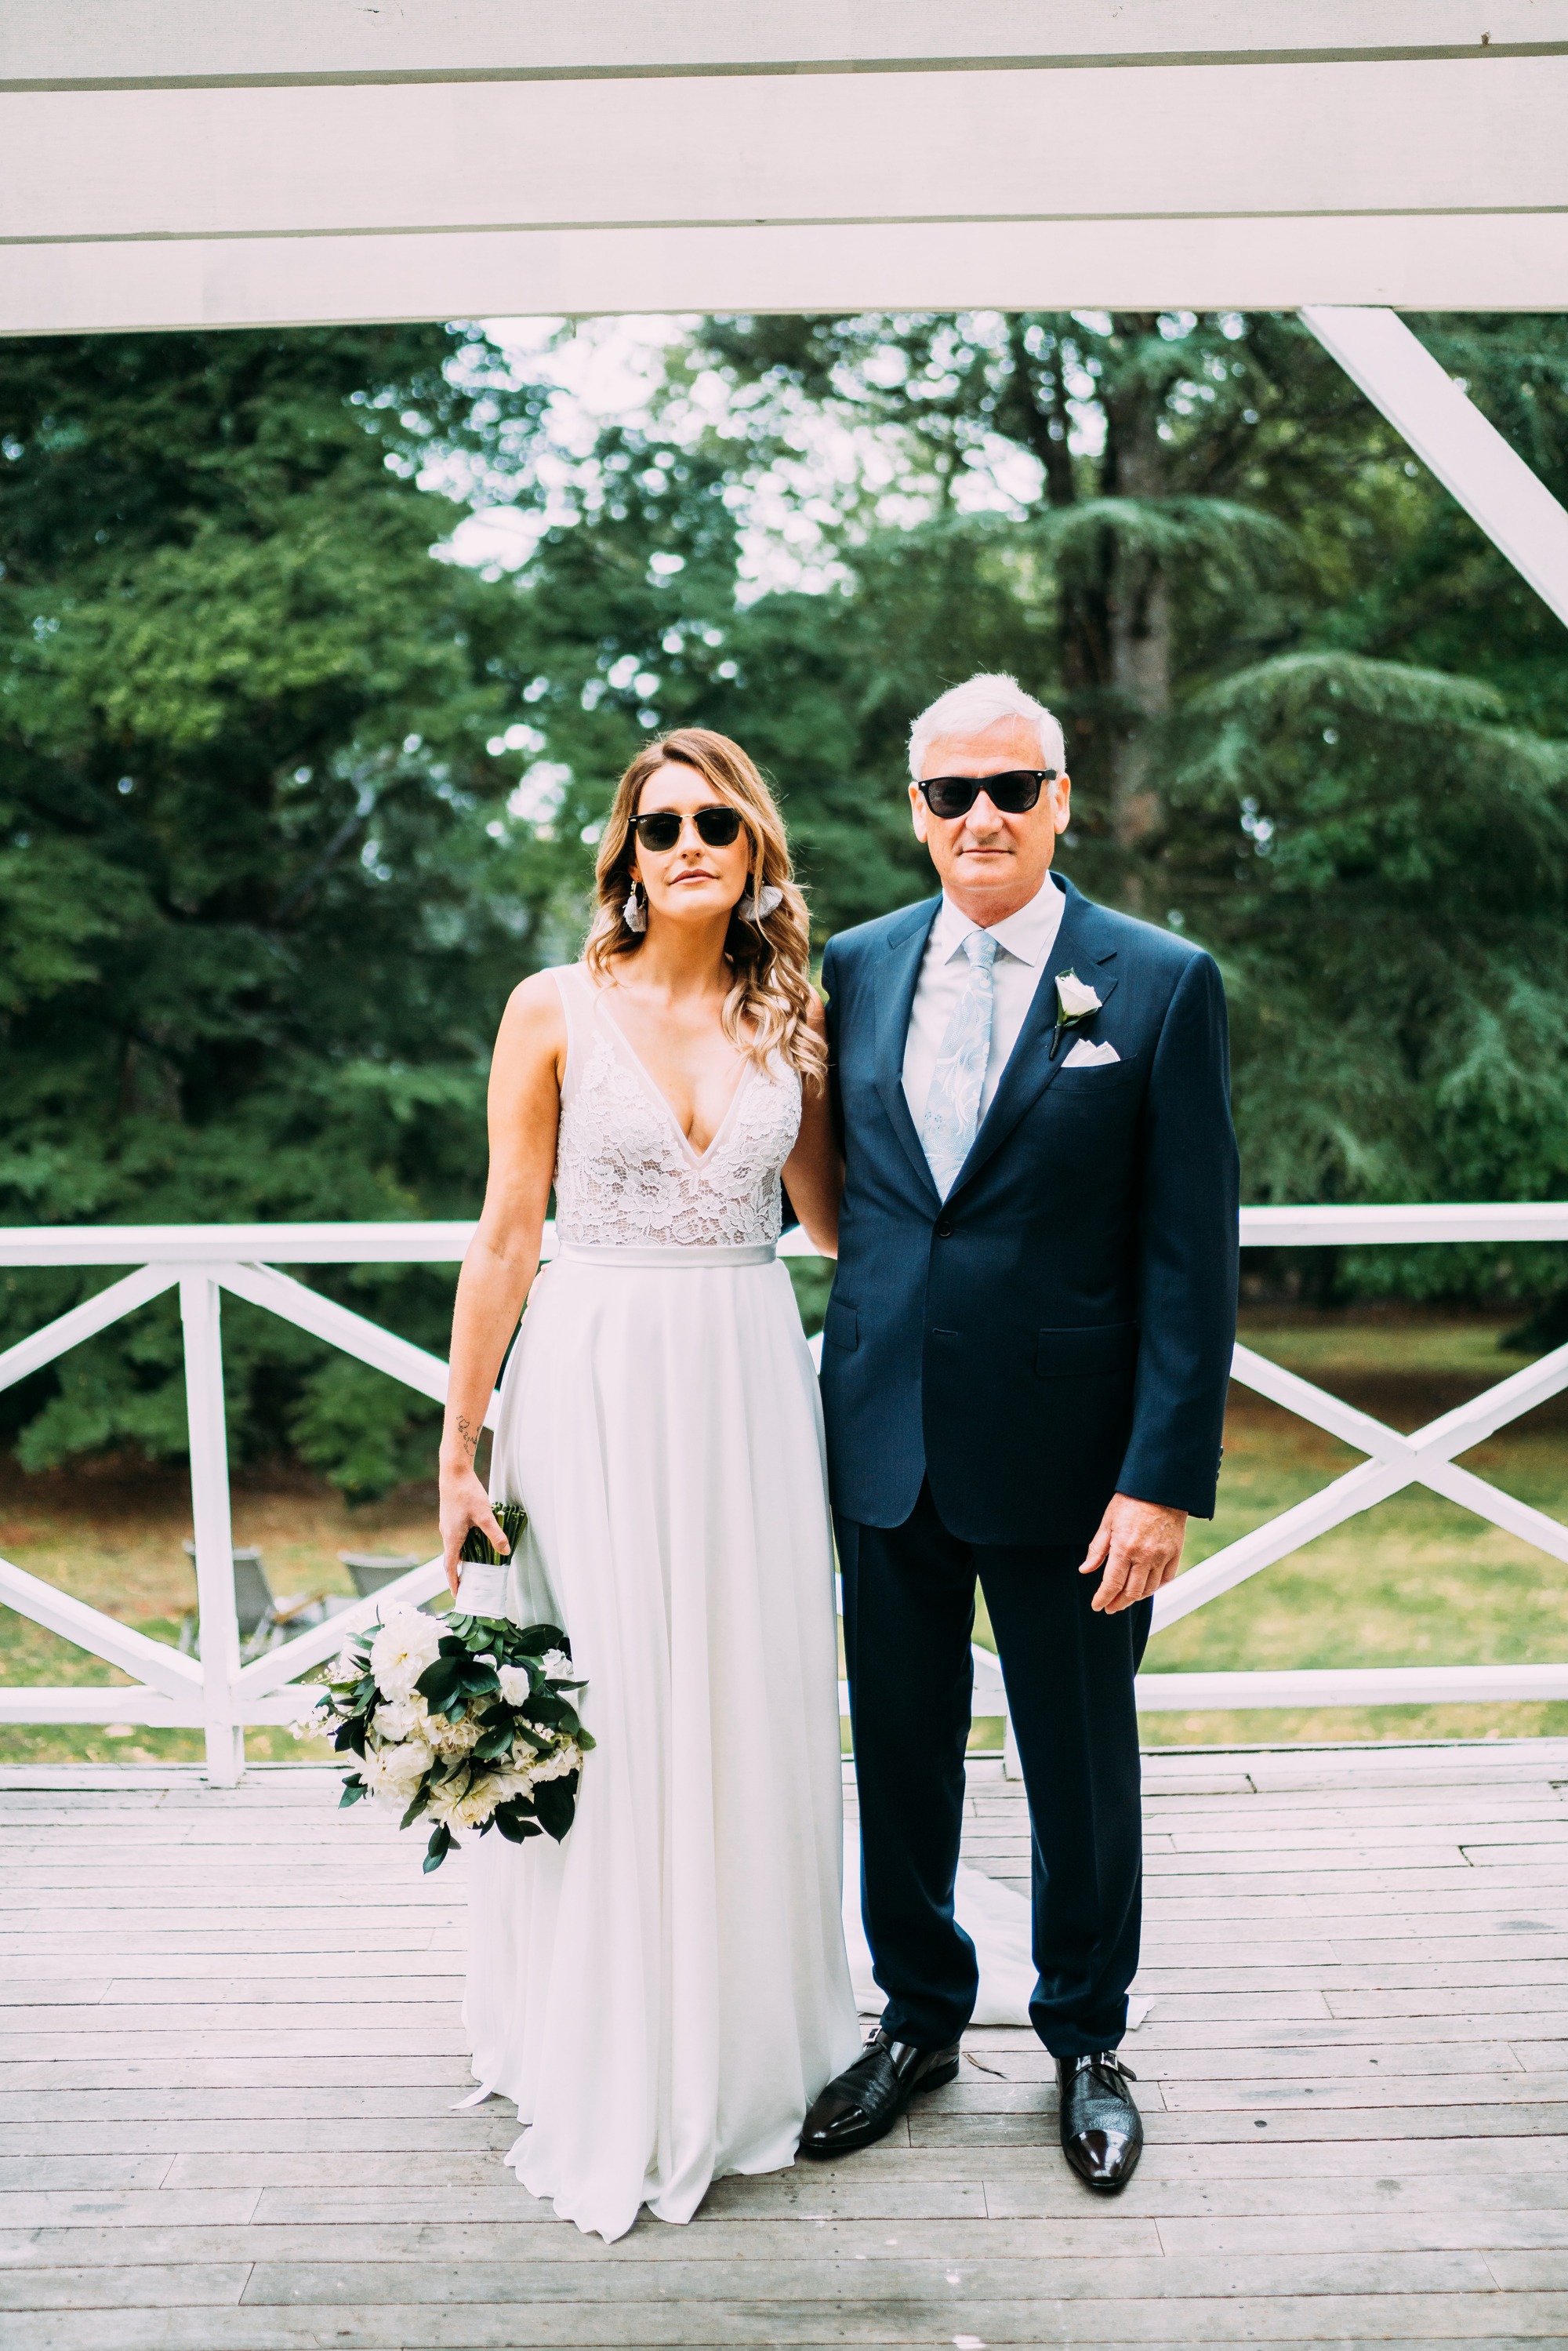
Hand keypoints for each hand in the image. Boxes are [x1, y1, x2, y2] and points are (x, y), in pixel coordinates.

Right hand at [438, 1464, 509, 1598]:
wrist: (454, 1472)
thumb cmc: (467, 1493)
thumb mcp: (485, 1515)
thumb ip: (496, 1534)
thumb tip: (505, 1552)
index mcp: (452, 1537)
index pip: (450, 1567)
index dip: (454, 1582)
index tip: (457, 1595)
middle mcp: (447, 1534)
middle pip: (452, 1560)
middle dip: (460, 1574)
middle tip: (469, 1586)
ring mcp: (448, 1525)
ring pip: (455, 1547)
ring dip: (463, 1559)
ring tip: (476, 1568)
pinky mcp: (451, 1518)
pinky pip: (457, 1538)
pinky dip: (465, 1546)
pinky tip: (477, 1543)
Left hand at [1078, 1494, 1186, 1614]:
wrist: (1160, 1488)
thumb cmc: (1130, 1502)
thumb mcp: (1107, 1522)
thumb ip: (1097, 1549)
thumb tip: (1085, 1570)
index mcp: (1124, 1548)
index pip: (1111, 1584)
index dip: (1103, 1599)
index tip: (1097, 1606)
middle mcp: (1144, 1556)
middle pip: (1131, 1592)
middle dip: (1118, 1603)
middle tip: (1110, 1607)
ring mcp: (1161, 1556)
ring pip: (1148, 1589)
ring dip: (1135, 1598)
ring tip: (1125, 1598)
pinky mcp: (1175, 1553)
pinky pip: (1166, 1579)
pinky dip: (1155, 1587)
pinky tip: (1145, 1587)